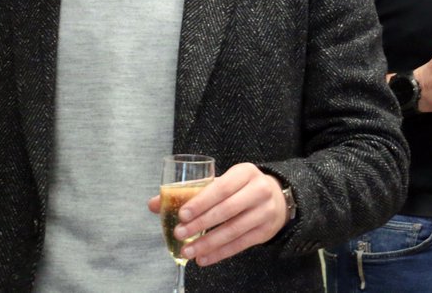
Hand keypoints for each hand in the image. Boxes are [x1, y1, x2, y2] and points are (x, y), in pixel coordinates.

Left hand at [146, 162, 288, 266]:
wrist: (277, 197)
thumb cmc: (241, 189)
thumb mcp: (222, 182)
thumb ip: (190, 191)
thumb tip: (154, 204)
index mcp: (245, 172)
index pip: (222, 187)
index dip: (201, 202)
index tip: (182, 215)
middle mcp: (259, 190)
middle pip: (228, 209)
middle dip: (201, 224)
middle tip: (180, 234)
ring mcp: (265, 211)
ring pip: (234, 230)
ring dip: (208, 242)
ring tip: (188, 251)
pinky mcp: (266, 230)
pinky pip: (240, 244)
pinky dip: (220, 253)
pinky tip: (203, 258)